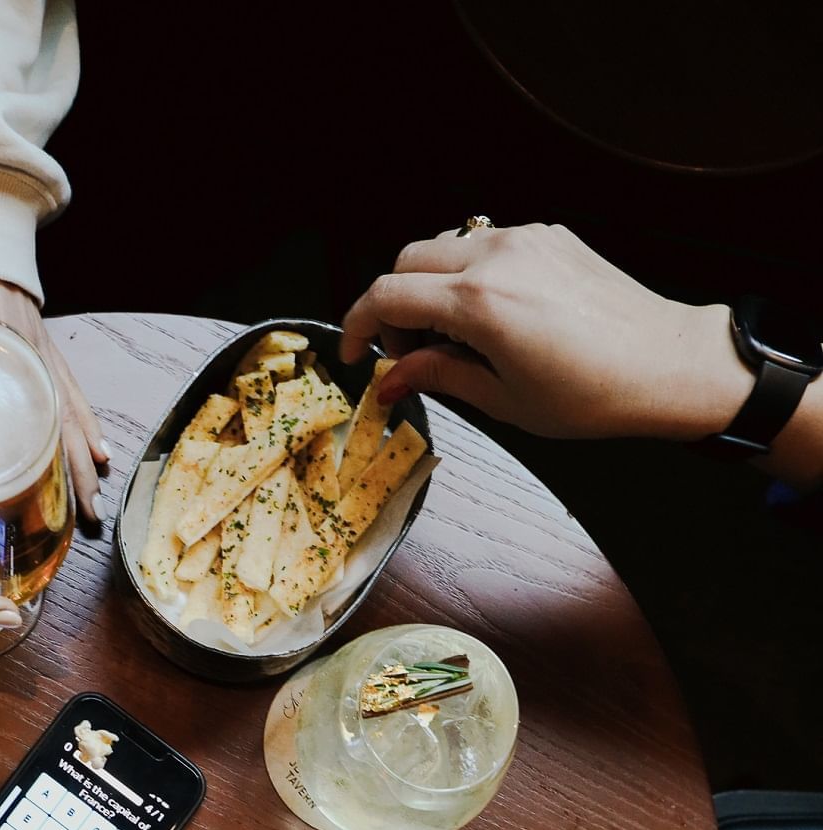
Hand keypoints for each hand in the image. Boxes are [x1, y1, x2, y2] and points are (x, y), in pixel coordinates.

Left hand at [0, 276, 109, 524]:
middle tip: (85, 519)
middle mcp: (28, 354)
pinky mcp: (45, 345)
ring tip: (94, 499)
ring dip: (85, 457)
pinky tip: (98, 450)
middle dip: (75, 475)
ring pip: (72, 412)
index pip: (25, 413)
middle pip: (61, 425)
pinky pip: (73, 389)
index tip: (49, 501)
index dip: (43, 461)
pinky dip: (87, 422)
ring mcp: (41, 350)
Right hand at [340, 223, 752, 441]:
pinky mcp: (549, 237)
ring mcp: (526, 240)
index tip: (355, 351)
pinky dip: (470, 276)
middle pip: (408, 261)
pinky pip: (487, 244)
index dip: (357, 324)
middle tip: (410, 354)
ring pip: (445, 247)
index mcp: (480, 303)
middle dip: (394, 306)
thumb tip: (391, 380)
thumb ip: (438, 378)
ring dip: (431, 288)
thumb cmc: (596, 392)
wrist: (666, 364)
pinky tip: (493, 319)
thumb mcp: (503, 400)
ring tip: (453, 338)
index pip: (388, 295)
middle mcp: (498, 257)